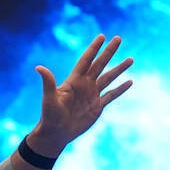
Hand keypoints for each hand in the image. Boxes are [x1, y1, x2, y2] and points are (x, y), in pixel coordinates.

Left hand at [30, 34, 132, 155]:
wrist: (56, 133)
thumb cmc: (50, 116)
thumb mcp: (49, 98)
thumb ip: (48, 82)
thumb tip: (38, 67)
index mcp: (74, 81)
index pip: (86, 60)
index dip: (93, 48)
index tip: (102, 36)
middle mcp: (84, 85)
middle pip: (99, 64)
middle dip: (109, 52)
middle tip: (118, 38)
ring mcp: (92, 95)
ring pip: (108, 78)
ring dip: (119, 69)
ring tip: (131, 59)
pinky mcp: (97, 106)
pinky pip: (111, 95)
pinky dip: (120, 89)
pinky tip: (129, 82)